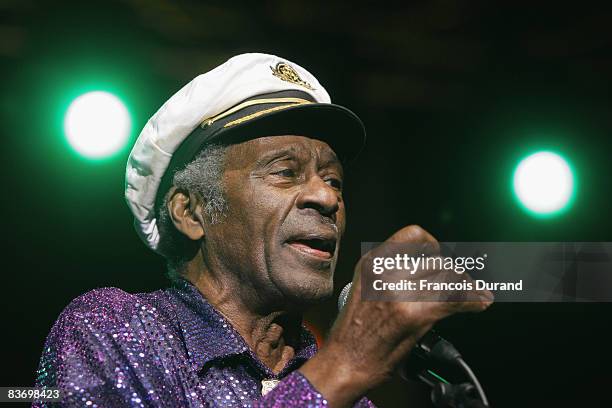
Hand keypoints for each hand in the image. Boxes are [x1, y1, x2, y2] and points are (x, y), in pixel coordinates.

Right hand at [300, 225, 492, 406]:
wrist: (346, 360)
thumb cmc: (355, 331)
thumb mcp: (365, 286)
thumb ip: (391, 271)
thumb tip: (427, 265)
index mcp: (373, 262)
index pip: (413, 234)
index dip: (432, 243)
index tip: (438, 254)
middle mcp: (387, 272)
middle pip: (436, 260)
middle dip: (452, 274)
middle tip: (460, 285)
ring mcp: (400, 291)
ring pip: (448, 278)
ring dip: (465, 287)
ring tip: (472, 295)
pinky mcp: (415, 313)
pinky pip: (455, 299)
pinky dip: (474, 300)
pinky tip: (481, 303)